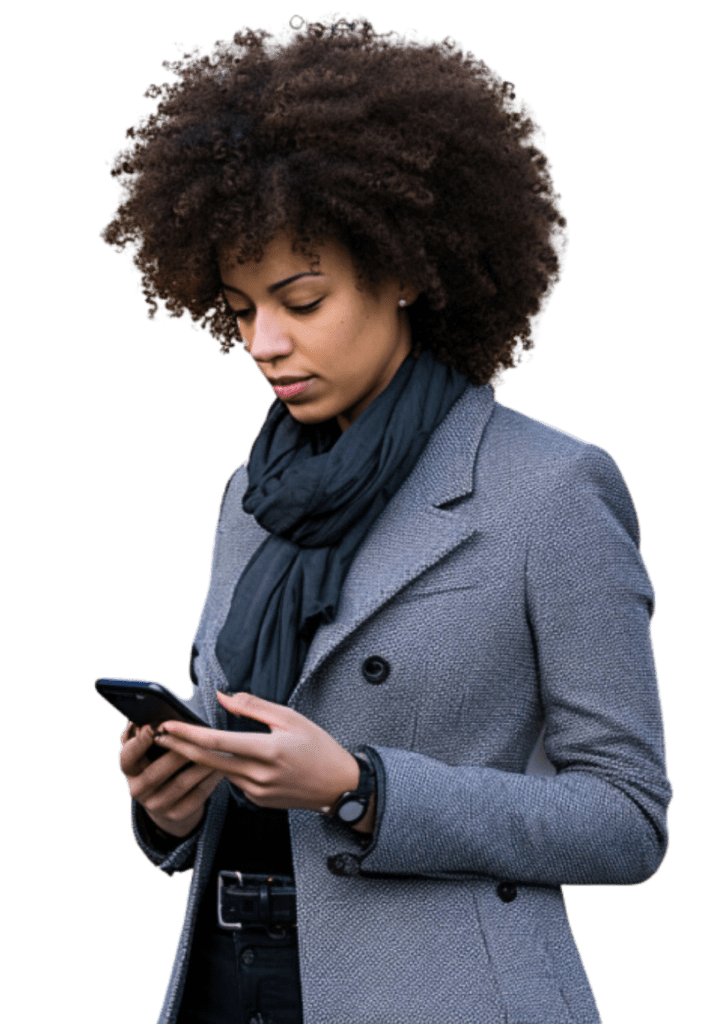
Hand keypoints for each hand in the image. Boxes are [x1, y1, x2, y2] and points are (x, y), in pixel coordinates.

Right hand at [119, 721, 224, 838]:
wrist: (164, 797)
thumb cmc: (157, 759)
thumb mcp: (146, 747)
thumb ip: (145, 731)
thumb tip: (149, 715)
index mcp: (128, 768)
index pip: (127, 757)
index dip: (138, 743)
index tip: (151, 728)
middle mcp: (136, 789)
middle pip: (157, 771)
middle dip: (179, 751)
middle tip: (198, 735)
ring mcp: (156, 805)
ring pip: (182, 782)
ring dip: (201, 763)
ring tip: (217, 748)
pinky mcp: (176, 814)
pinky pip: (197, 795)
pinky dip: (210, 779)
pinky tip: (221, 766)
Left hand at [152, 691, 362, 820]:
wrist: (339, 785)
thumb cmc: (319, 748)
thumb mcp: (290, 718)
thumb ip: (253, 706)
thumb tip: (224, 697)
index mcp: (267, 751)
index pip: (217, 743)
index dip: (188, 734)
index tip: (167, 725)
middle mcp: (259, 775)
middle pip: (208, 761)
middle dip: (179, 747)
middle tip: (158, 735)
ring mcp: (257, 792)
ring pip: (220, 771)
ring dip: (200, 757)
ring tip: (181, 742)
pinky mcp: (257, 801)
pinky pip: (234, 780)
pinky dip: (224, 767)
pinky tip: (221, 756)